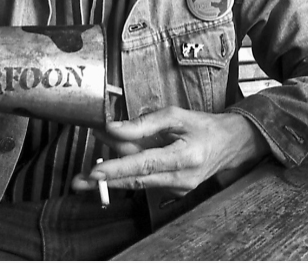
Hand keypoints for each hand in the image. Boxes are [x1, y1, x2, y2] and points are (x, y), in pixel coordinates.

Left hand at [71, 107, 268, 196]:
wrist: (230, 145)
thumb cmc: (204, 127)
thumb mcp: (176, 115)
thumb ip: (144, 123)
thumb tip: (113, 128)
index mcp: (185, 157)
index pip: (145, 165)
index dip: (118, 169)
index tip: (95, 172)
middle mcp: (181, 178)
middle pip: (136, 181)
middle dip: (105, 181)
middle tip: (78, 182)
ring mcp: (177, 188)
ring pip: (138, 181)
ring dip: (115, 173)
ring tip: (89, 171)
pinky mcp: (173, 191)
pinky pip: (145, 181)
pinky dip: (129, 171)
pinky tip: (117, 163)